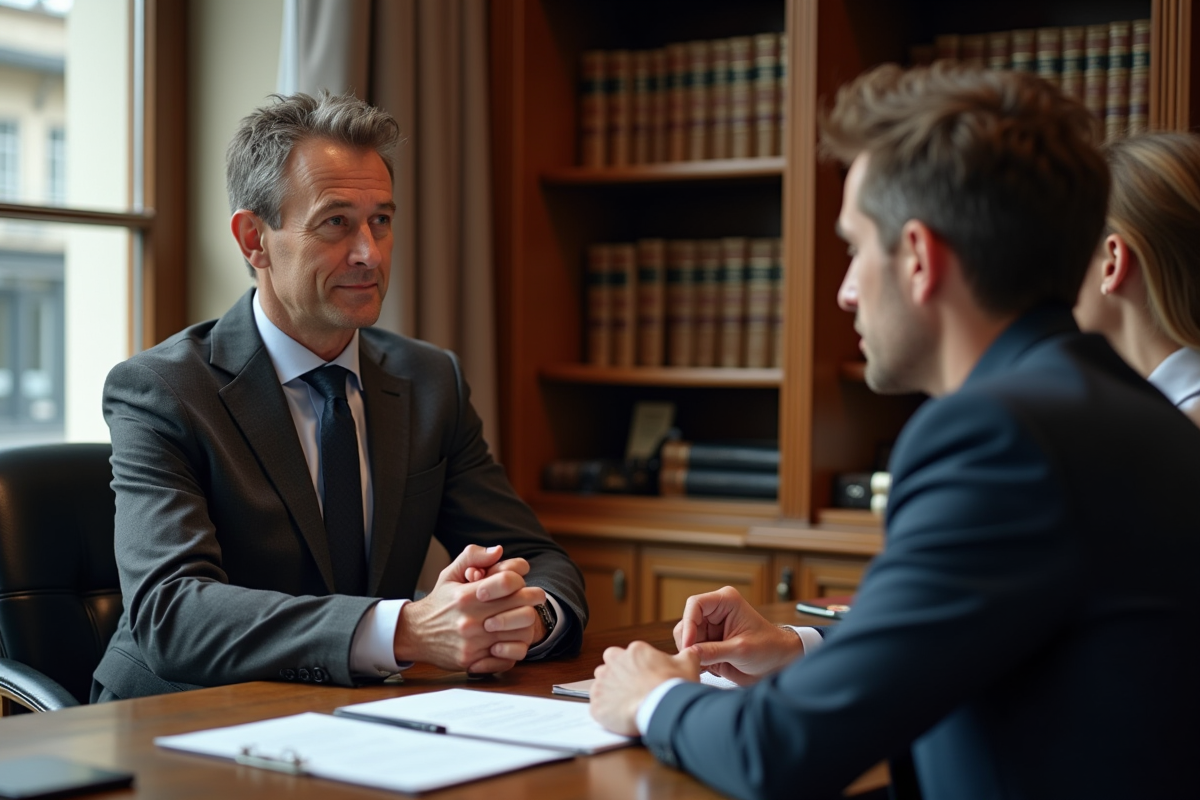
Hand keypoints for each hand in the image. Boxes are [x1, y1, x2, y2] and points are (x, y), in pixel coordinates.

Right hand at [394, 545, 544, 672]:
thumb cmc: (438, 602)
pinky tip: (510, 638)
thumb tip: (499, 550)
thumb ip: (473, 556)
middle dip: (532, 600)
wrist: (415, 634)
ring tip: (522, 617)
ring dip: (526, 624)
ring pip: (521, 635)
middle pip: (522, 610)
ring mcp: (473, 644)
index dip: (521, 578)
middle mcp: (470, 620)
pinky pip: (509, 657)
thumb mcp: (450, 574)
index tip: (522, 582)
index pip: (509, 582)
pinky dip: (515, 647)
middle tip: (533, 597)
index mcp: (466, 596)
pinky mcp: (474, 662)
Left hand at [590, 641, 699, 735]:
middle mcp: (614, 663)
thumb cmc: (674, 686)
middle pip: (609, 666)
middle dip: (617, 676)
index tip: (643, 678)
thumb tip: (693, 650)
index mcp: (634, 651)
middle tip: (632, 689)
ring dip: (610, 692)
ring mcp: (603, 684)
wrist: (663, 708)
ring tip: (626, 704)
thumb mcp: (688, 664)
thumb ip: (688, 654)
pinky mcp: (597, 704)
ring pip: (600, 685)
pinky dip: (605, 711)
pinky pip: (596, 706)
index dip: (635, 667)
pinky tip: (619, 717)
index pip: (627, 654)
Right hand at [672, 586, 803, 684]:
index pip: (695, 605)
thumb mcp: (742, 650)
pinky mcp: (709, 642)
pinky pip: (692, 650)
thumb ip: (715, 651)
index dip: (688, 624)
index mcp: (725, 601)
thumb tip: (690, 653)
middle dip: (688, 642)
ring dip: (691, 653)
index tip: (689, 645)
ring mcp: (710, 628)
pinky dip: (695, 660)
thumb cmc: (769, 648)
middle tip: (696, 661)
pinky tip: (705, 669)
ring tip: (704, 667)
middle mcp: (714, 612)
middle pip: (687, 623)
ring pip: (686, 638)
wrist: (779, 662)